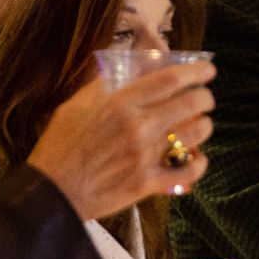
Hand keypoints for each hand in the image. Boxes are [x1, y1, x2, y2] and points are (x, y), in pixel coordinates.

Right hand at [27, 61, 216, 218]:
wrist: (51, 192)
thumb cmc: (59, 146)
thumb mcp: (75, 105)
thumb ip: (104, 85)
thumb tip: (129, 66)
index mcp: (119, 103)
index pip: (170, 79)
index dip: (195, 71)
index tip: (207, 69)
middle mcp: (138, 127)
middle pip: (192, 103)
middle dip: (205, 97)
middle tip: (203, 97)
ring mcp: (146, 156)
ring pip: (197, 133)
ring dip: (203, 126)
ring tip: (198, 124)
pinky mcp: (149, 183)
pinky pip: (190, 171)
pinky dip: (199, 163)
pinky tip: (195, 157)